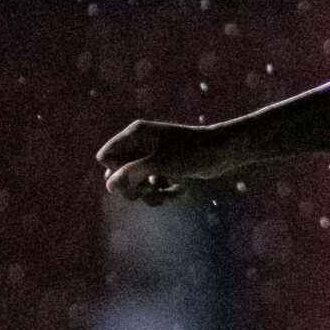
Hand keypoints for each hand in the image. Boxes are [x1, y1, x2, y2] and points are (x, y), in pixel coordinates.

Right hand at [96, 119, 231, 204]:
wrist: (223, 152)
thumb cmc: (191, 152)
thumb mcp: (159, 163)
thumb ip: (131, 173)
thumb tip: (108, 187)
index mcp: (135, 134)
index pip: (106, 157)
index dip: (116, 172)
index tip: (136, 175)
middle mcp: (140, 145)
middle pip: (117, 174)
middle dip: (131, 186)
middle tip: (151, 187)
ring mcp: (151, 159)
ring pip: (134, 185)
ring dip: (147, 194)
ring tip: (163, 192)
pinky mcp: (163, 170)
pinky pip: (150, 189)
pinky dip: (161, 195)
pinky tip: (177, 193)